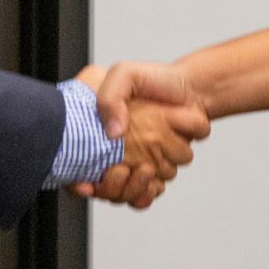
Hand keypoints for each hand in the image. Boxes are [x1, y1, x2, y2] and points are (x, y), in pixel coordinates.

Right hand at [69, 61, 210, 208]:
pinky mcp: (155, 172)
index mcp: (98, 132)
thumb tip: (113, 133)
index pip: (76, 167)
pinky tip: (152, 180)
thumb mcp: (125, 74)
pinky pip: (146, 194)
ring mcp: (134, 164)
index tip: (86, 184)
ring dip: (134, 186)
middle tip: (121, 170)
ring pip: (125, 193)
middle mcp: (114, 151)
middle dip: (110, 186)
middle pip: (101, 188)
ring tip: (144, 168)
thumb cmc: (157, 79)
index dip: (76, 182)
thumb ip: (110, 97)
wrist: (192, 89)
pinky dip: (148, 192)